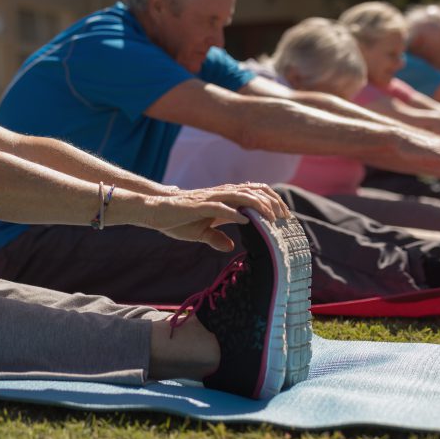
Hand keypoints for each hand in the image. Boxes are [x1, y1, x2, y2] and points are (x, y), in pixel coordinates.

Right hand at [141, 183, 288, 251]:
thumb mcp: (200, 232)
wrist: (154, 211)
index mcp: (223, 199)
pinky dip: (233, 213)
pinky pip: (219, 207)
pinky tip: (245, 222)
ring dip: (258, 206)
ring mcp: (209, 199)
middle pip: (253, 191)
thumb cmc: (176, 220)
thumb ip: (216, 237)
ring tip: (271, 218)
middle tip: (285, 218)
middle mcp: (219, 195)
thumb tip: (230, 247)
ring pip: (240, 196)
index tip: (284, 216)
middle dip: (272, 203)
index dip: (271, 201)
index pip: (253, 193)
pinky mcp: (198, 206)